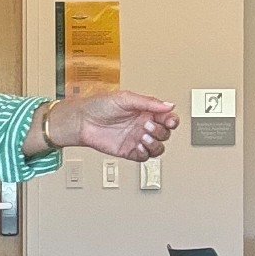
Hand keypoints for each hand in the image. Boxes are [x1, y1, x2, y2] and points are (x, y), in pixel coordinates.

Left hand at [48, 90, 178, 161]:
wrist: (82, 121)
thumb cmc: (99, 106)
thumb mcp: (125, 98)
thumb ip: (148, 102)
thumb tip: (169, 105)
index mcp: (145, 111)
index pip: (167, 118)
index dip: (172, 120)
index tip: (169, 120)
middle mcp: (143, 125)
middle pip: (165, 133)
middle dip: (159, 130)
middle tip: (146, 125)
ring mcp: (137, 139)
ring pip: (158, 147)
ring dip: (154, 143)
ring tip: (143, 137)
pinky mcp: (129, 151)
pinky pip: (144, 157)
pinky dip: (145, 154)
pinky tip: (138, 147)